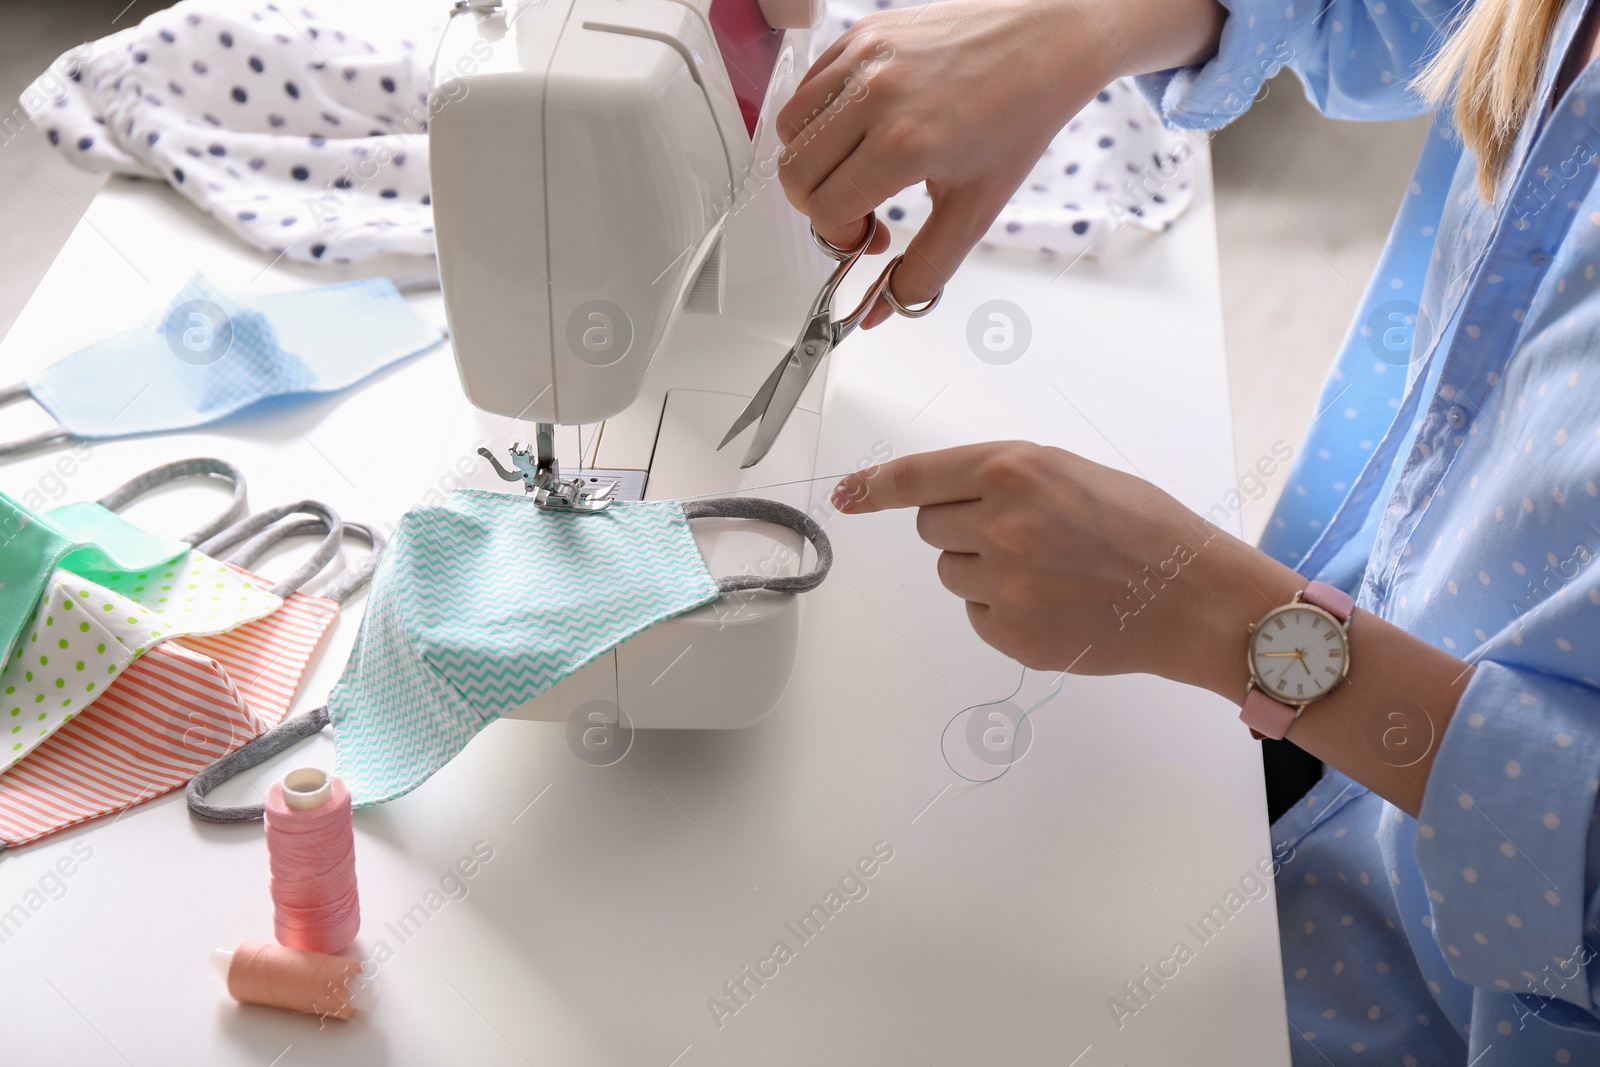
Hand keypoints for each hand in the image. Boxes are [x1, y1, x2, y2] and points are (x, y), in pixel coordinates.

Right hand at [776, 0, 1224, 327]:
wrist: (1046, 39)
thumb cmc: (1019, 116)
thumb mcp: (976, 210)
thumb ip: (925, 270)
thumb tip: (881, 309)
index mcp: (905, 144)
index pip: (823, 209)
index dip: (841, 236)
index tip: (872, 235)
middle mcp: (875, 96)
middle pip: (794, 173)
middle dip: (820, 206)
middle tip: (861, 209)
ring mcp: (863, 58)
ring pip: (790, 128)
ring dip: (813, 162)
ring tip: (858, 166)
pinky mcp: (860, 33)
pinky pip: (807, 87)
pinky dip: (820, 119)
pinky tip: (862, 130)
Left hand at [833, 442, 1478, 818]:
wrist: (1193, 596)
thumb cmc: (1143, 525)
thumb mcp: (1070, 471)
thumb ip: (1002, 477)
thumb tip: (932, 494)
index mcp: (1015, 470)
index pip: (917, 476)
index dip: (874, 486)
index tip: (846, 494)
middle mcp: (1000, 524)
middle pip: (929, 526)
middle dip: (960, 525)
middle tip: (1019, 531)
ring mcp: (1003, 584)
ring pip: (950, 572)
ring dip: (981, 568)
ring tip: (1046, 568)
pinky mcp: (1010, 633)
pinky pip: (974, 613)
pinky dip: (1000, 608)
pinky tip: (1051, 601)